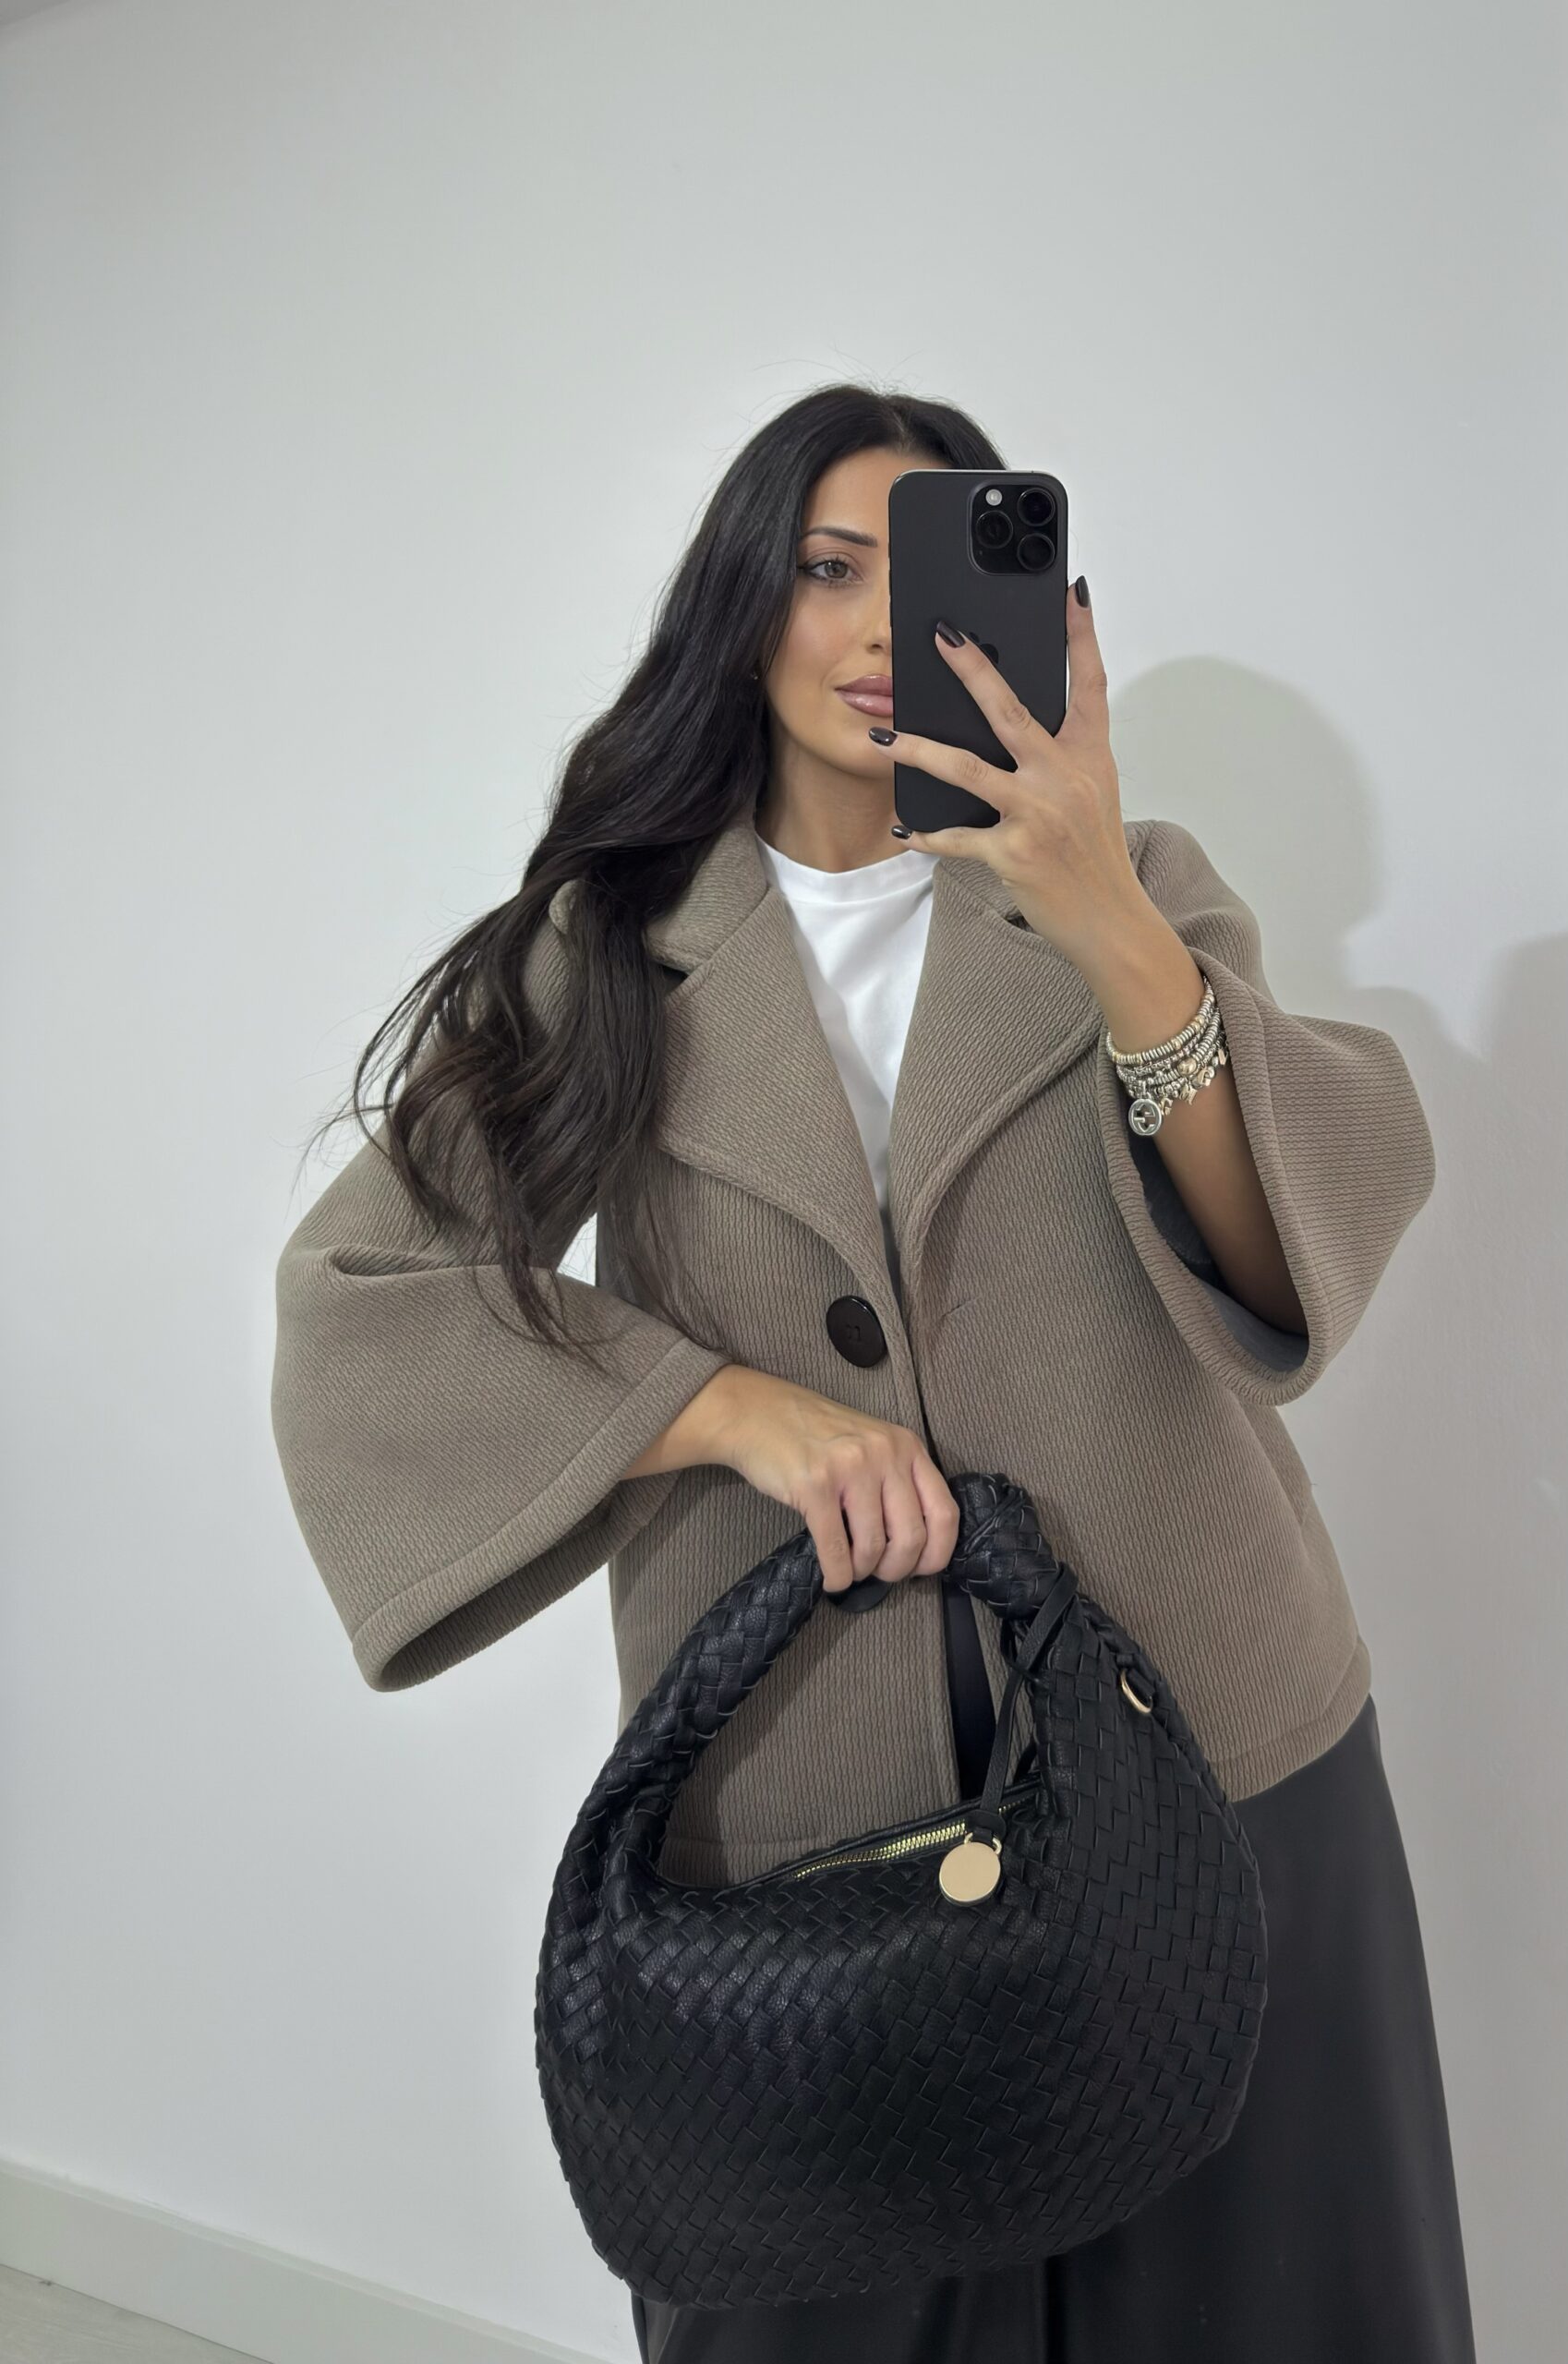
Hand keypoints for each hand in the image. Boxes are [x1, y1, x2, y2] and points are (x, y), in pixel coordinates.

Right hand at [708, 1369, 957, 1596]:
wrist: (757, 1412)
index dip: (937, 1553)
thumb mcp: (872, 1444)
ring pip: (873, 1547)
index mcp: (907, 1446)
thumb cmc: (815, 1435)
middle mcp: (885, 1454)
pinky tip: (832, 1579)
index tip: (920, 1569)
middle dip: (896, 1569)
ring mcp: (850, 1468)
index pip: (944, 1512)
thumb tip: (916, 1545)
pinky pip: (836, 1549)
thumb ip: (898, 1481)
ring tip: (849, 1570)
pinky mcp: (814, 1485)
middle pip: (912, 1536)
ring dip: (861, 1571)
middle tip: (878, 1573)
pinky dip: (837, 1576)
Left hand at [873, 580, 1142, 969]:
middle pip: (1012, 710)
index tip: (1071, 593)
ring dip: (918, 749)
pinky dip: (928, 835)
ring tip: (883, 735)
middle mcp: (1064, 776)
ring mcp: (1038, 812)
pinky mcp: (1014, 852)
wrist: (1113, 922)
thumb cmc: (1096, 859)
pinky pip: (957, 837)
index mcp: (1089, 756)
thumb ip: (1061, 758)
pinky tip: (905, 831)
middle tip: (941, 638)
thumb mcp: (1092, 795)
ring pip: (968, 768)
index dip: (1082, 636)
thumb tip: (1016, 732)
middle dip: (973, 670)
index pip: (1090, 683)